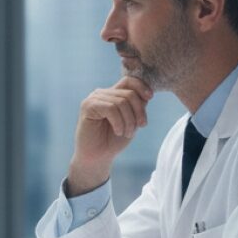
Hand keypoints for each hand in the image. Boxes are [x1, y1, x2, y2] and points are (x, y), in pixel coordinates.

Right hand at [67, 76, 153, 195]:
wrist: (97, 157)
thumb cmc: (113, 140)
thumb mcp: (131, 121)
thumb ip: (137, 106)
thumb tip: (147, 94)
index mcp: (112, 95)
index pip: (129, 81)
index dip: (142, 87)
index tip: (150, 98)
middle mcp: (101, 94)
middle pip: (129, 93)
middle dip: (139, 112)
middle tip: (140, 127)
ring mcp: (93, 99)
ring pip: (121, 102)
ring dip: (129, 121)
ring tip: (127, 133)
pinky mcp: (87, 106)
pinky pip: (111, 108)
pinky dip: (119, 122)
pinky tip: (118, 131)